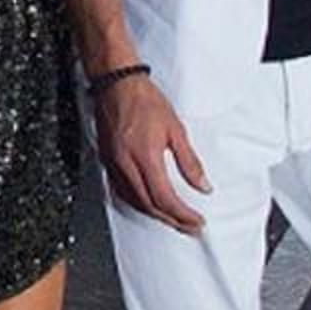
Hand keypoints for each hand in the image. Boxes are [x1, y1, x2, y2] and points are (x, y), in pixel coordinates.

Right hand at [92, 74, 208, 234]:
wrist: (115, 82)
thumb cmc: (144, 100)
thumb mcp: (175, 129)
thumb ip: (189, 162)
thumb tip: (203, 186)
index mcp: (145, 158)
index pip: (165, 199)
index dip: (183, 215)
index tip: (197, 221)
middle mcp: (126, 165)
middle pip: (149, 206)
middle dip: (172, 220)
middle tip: (189, 226)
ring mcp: (113, 164)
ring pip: (133, 202)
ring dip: (155, 215)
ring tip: (172, 219)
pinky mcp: (107, 160)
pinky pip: (120, 191)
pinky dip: (136, 203)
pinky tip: (146, 203)